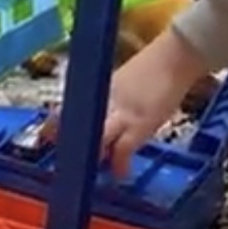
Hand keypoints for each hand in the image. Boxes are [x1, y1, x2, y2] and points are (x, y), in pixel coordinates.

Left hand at [42, 28, 208, 176]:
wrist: (177, 55)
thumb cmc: (158, 64)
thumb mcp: (127, 78)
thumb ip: (113, 94)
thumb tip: (107, 112)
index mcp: (102, 85)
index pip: (71, 106)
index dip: (58, 123)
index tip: (50, 135)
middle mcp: (107, 98)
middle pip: (79, 124)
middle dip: (70, 142)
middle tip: (68, 157)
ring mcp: (123, 112)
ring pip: (96, 139)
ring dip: (94, 155)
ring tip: (95, 167)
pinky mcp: (140, 124)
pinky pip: (122, 151)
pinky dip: (120, 165)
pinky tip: (121, 173)